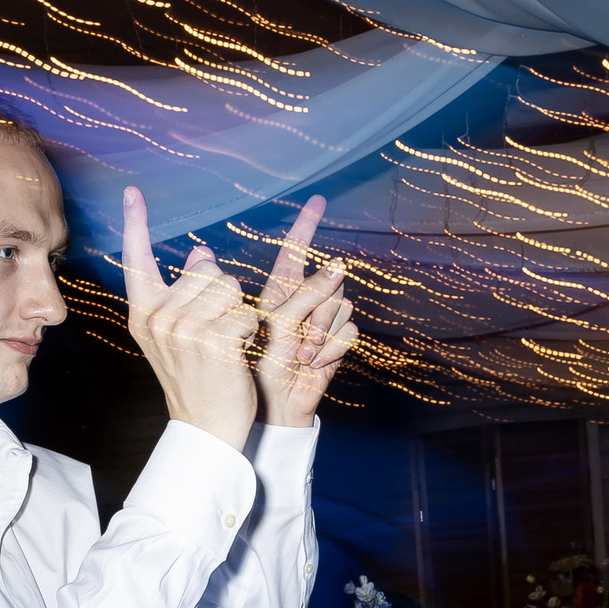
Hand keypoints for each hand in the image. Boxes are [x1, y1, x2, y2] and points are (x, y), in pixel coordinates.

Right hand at [120, 186, 258, 448]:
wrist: (207, 429)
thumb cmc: (200, 380)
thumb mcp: (183, 336)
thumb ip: (187, 294)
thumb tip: (202, 252)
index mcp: (145, 314)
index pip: (137, 260)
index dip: (136, 224)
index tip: (133, 191)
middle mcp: (158, 319)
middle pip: (207, 270)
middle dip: (223, 295)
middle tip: (217, 334)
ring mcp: (183, 330)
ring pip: (229, 287)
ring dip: (240, 313)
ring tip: (228, 345)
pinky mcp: (213, 341)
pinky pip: (246, 313)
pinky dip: (252, 334)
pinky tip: (238, 356)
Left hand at [251, 194, 354, 428]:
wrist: (271, 408)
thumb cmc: (259, 367)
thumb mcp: (275, 326)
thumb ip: (305, 295)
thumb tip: (338, 265)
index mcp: (279, 293)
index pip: (294, 253)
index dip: (306, 226)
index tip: (317, 199)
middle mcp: (302, 304)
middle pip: (329, 283)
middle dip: (319, 310)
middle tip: (298, 338)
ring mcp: (320, 324)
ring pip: (342, 308)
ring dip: (323, 334)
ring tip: (301, 355)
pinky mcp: (335, 345)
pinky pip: (349, 333)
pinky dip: (333, 350)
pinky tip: (313, 364)